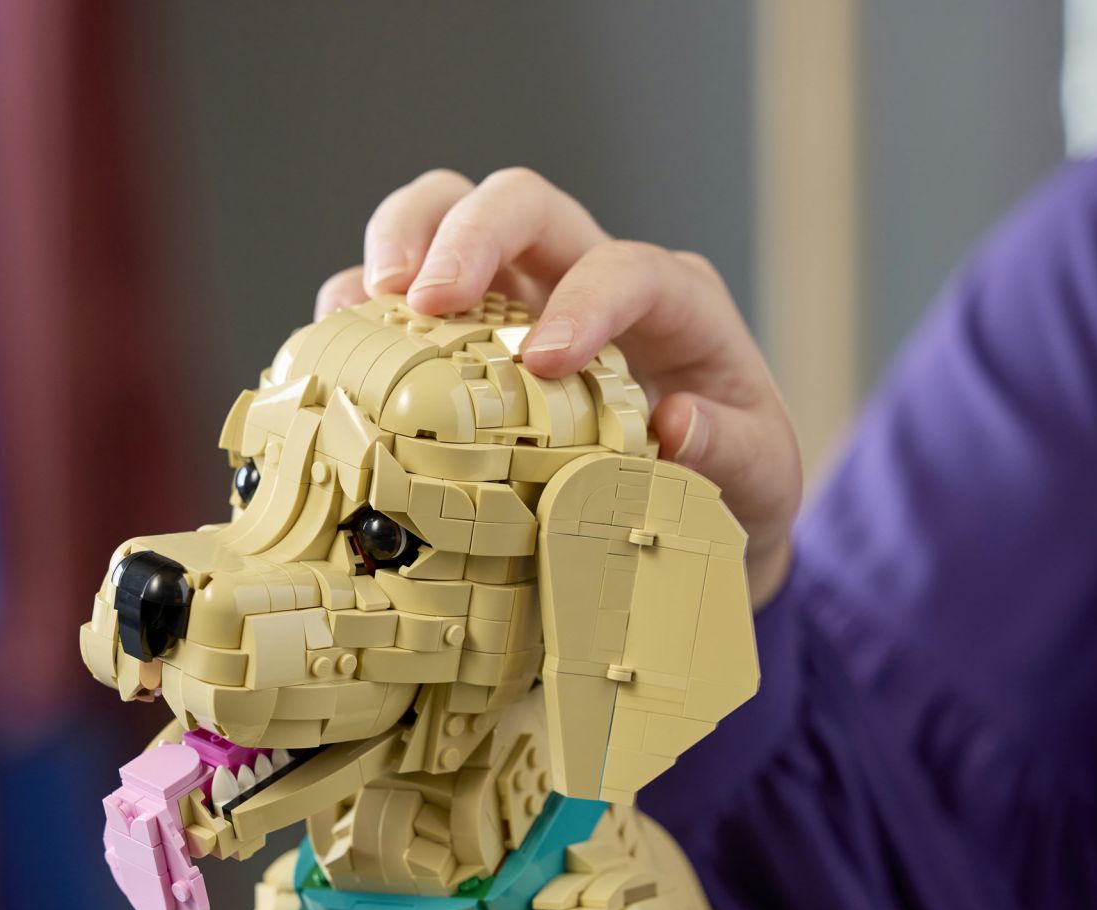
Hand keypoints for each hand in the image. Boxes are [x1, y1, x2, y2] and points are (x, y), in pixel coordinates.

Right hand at [317, 167, 800, 606]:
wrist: (687, 520)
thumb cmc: (727, 488)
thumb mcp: (760, 479)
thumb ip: (734, 451)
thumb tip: (677, 426)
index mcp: (669, 302)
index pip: (624, 265)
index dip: (582, 300)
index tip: (542, 362)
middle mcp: (584, 276)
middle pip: (520, 201)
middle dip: (466, 235)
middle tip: (423, 298)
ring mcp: (515, 297)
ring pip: (446, 213)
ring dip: (397, 243)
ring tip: (364, 304)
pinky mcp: (460, 334)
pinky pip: (398, 293)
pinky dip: (359, 306)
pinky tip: (336, 344)